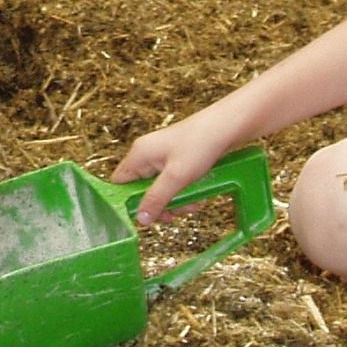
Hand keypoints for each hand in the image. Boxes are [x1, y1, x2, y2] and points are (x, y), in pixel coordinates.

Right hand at [113, 105, 239, 225]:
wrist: (227, 126)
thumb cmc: (200, 145)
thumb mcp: (176, 177)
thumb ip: (156, 199)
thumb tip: (140, 220)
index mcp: (139, 154)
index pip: (120, 183)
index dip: (129, 202)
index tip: (146, 215)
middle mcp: (146, 154)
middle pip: (141, 189)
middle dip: (160, 204)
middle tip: (175, 214)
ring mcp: (161, 156)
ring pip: (159, 188)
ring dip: (175, 201)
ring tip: (193, 204)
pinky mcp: (176, 159)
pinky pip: (172, 182)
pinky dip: (183, 191)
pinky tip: (198, 195)